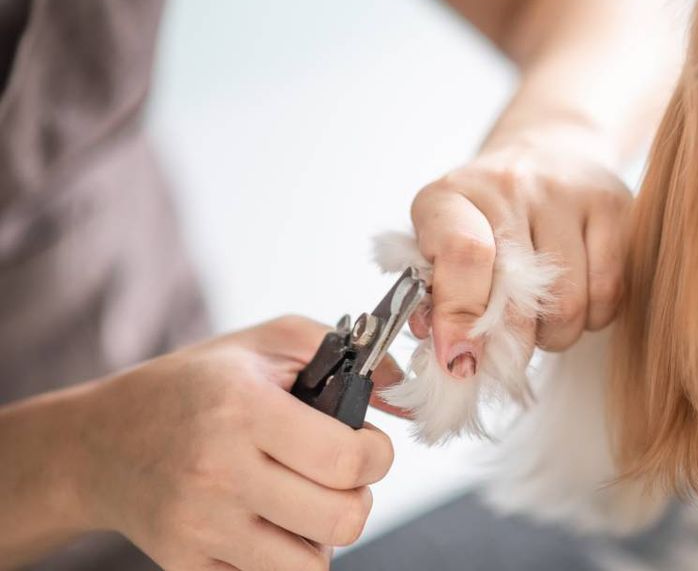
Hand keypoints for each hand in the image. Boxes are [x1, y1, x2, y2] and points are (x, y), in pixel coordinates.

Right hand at [65, 317, 393, 570]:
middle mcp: (219, 471)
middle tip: (338, 476)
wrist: (100, 443)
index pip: (346, 458)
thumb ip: (344, 351)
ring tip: (305, 502)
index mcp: (243, 409)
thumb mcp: (264, 344)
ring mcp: (201, 526)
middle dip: (358, 496)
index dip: (377, 454)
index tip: (365, 444)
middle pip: (342, 518)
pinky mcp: (188, 565)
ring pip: (312, 564)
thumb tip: (402, 390)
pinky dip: (283, 559)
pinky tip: (269, 524)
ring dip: (323, 535)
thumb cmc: (195, 386)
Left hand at [409, 129, 631, 377]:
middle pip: (520, 297)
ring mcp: (566, 191)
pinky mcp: (613, 204)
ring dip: (556, 333)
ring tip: (543, 314)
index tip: (460, 362)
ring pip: (570, 304)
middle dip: (512, 345)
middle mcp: (509, 184)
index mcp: (451, 196)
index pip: (461, 257)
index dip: (459, 319)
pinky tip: (579, 297)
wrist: (550, 149)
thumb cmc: (487, 215)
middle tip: (507, 352)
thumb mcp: (440, 245)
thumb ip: (435, 298)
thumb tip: (450, 355)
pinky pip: (609, 292)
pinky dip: (593, 315)